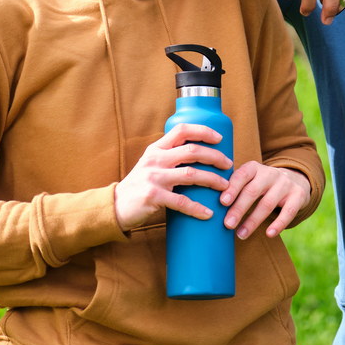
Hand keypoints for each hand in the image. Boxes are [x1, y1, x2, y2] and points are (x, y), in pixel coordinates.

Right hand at [114, 124, 232, 231]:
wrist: (116, 206)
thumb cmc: (139, 185)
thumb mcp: (151, 164)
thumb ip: (169, 157)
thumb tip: (201, 155)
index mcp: (156, 148)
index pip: (182, 130)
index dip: (203, 131)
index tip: (219, 138)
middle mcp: (155, 159)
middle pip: (192, 151)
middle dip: (215, 157)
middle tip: (229, 164)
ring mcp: (154, 177)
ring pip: (191, 174)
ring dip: (212, 180)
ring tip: (225, 187)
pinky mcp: (153, 196)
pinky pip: (181, 201)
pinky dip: (197, 208)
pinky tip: (208, 213)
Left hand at [220, 163, 310, 238]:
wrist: (295, 179)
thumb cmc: (261, 185)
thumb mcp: (249, 180)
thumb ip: (233, 187)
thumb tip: (207, 206)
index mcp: (254, 168)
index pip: (242, 175)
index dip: (232, 188)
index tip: (222, 202)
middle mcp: (270, 173)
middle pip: (253, 191)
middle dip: (239, 208)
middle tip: (227, 224)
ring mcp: (285, 184)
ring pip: (268, 203)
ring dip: (253, 221)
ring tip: (241, 234)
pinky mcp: (298, 195)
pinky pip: (288, 211)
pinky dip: (279, 223)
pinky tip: (269, 234)